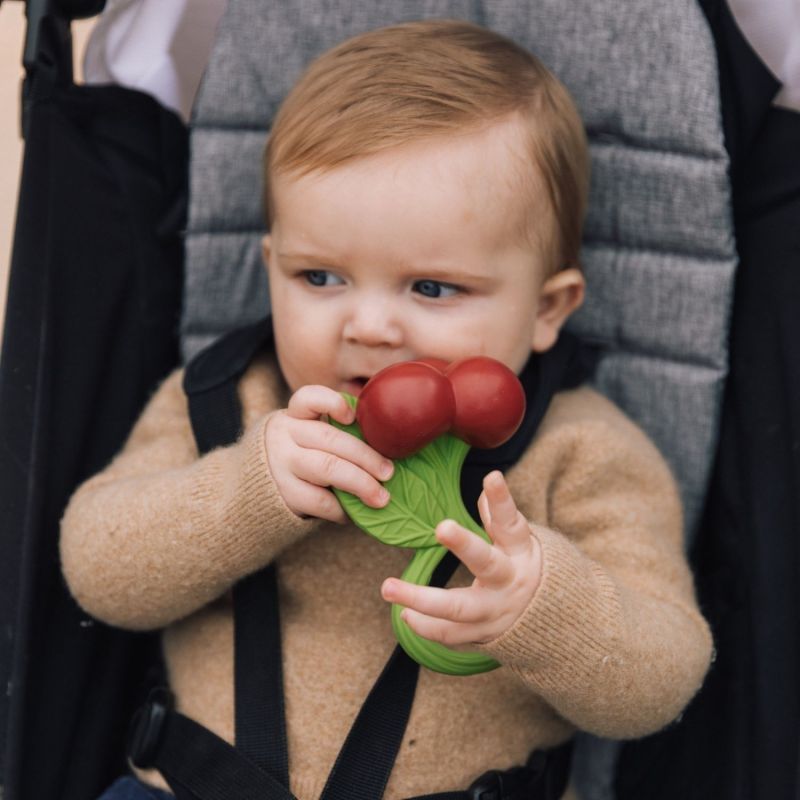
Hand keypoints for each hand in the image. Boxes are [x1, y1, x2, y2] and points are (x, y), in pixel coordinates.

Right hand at [265, 385, 393, 522]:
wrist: (257, 485)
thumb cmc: (300, 454)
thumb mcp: (309, 434)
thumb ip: (338, 432)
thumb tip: (388, 445)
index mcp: (296, 415)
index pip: (308, 398)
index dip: (331, 403)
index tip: (352, 417)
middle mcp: (286, 435)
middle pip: (330, 439)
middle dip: (366, 456)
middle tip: (388, 472)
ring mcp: (281, 464)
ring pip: (327, 468)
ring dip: (360, 483)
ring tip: (381, 497)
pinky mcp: (284, 493)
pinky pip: (320, 500)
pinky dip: (342, 509)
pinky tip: (355, 513)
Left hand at [381, 471, 541, 644]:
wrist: (552, 620)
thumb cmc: (521, 566)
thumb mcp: (518, 541)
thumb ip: (499, 517)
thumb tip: (490, 481)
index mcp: (519, 551)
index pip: (510, 523)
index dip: (502, 501)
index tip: (492, 477)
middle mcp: (510, 581)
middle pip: (487, 563)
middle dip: (464, 545)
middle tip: (442, 526)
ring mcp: (496, 611)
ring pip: (459, 608)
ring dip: (421, 600)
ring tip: (388, 587)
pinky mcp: (483, 634)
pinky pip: (451, 634)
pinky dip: (426, 626)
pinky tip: (405, 614)